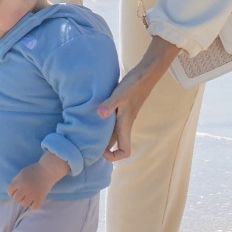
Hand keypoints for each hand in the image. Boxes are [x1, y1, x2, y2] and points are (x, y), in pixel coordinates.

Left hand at [7, 155, 67, 210]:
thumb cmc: (35, 170)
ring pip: (24, 204)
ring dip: (26, 201)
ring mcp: (32, 194)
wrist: (48, 169)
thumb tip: (12, 191)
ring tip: (29, 197)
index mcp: (19, 181)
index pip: (9, 191)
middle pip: (16, 199)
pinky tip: (35, 200)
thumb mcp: (22, 173)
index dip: (12, 191)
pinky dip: (34, 205)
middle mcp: (24, 188)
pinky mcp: (40, 197)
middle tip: (24, 194)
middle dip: (18, 196)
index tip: (17, 190)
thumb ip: (16, 181)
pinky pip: (34, 207)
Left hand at [98, 37, 180, 159]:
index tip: (101, 151)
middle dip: (103, 147)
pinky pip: (112, 122)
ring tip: (87, 130)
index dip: (114, 156)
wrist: (145, 74)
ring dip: (102, 135)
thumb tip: (100, 114)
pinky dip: (103, 123)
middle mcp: (125, 124)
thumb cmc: (134, 85)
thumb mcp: (119, 94)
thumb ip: (109, 105)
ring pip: (113, 133)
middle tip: (86, 142)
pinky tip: (94, 114)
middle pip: (115, 144)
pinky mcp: (122, 109)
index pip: (125, 151)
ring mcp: (124, 117)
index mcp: (125, 125)